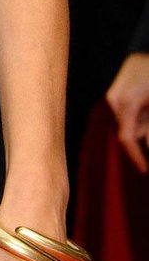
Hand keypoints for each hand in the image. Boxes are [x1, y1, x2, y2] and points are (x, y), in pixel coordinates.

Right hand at [108, 52, 148, 172]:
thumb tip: (147, 145)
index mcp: (126, 103)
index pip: (126, 138)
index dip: (136, 157)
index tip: (145, 171)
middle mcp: (115, 99)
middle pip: (128, 130)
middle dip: (143, 139)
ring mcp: (115, 93)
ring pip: (128, 121)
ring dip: (143, 126)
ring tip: (148, 117)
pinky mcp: (118, 90)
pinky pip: (128, 111)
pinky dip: (140, 117)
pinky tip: (147, 109)